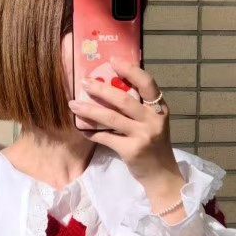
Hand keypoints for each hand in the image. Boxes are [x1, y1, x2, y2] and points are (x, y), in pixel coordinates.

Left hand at [67, 56, 186, 215]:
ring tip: (74, 103)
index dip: (130, 70)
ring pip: (111, 118)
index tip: (113, 60)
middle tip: (84, 81)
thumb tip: (110, 89)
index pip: (147, 83)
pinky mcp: (131, 151)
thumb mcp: (153, 123)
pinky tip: (80, 128)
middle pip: (124, 99)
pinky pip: (106, 137)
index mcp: (159, 109)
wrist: (161, 175)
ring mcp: (143, 136)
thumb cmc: (154, 146)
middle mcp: (153, 120)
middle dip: (101, 89)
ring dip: (89, 109)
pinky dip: (91, 132)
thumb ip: (139, 108)